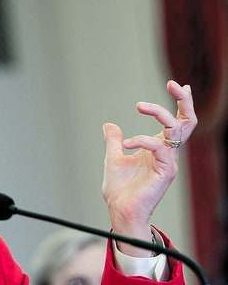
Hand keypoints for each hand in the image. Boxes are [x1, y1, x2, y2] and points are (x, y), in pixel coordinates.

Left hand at [102, 80, 196, 256]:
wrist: (119, 211)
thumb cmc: (120, 189)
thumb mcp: (113, 158)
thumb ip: (114, 142)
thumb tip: (109, 125)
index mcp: (158, 149)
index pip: (176, 122)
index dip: (180, 104)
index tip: (175, 85)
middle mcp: (167, 153)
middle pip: (187, 122)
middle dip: (184, 101)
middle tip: (173, 84)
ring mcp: (169, 162)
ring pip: (177, 130)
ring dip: (159, 113)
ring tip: (139, 106)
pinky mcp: (166, 172)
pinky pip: (160, 148)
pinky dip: (143, 140)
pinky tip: (128, 143)